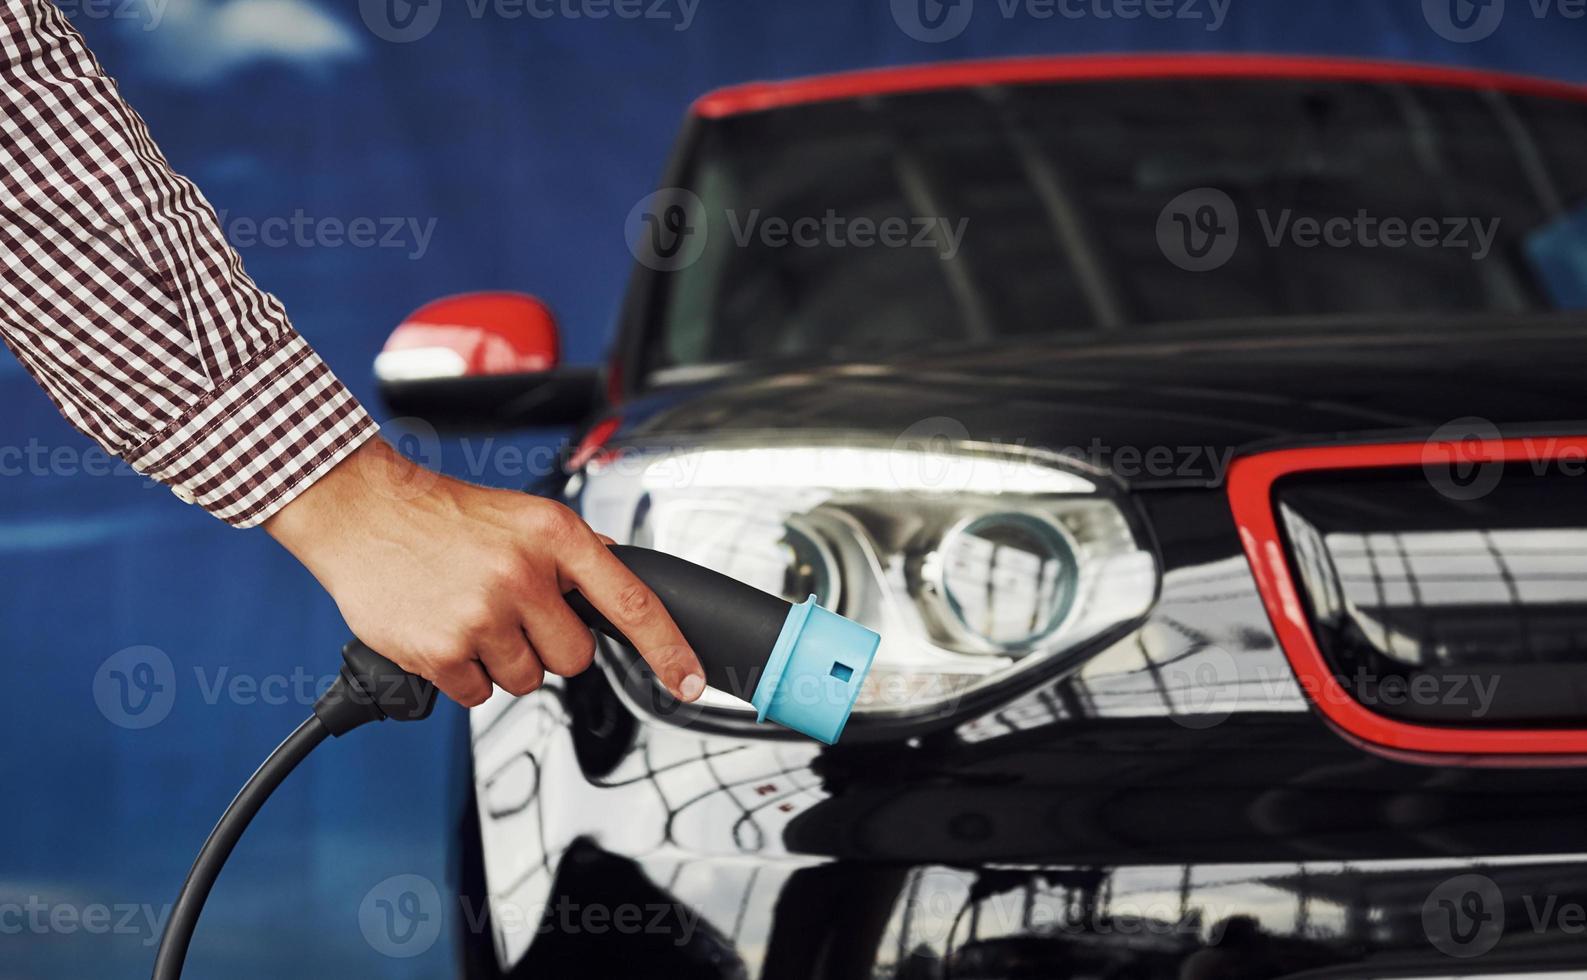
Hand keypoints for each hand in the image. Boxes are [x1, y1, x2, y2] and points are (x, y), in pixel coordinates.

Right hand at [263, 438, 704, 706]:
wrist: (364, 512)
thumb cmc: (445, 515)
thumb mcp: (526, 514)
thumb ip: (575, 553)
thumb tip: (620, 586)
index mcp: (555, 536)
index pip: (632, 602)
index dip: (668, 648)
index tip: (690, 680)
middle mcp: (523, 574)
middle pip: (574, 657)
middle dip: (549, 645)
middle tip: (512, 613)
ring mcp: (482, 615)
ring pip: (527, 679)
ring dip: (505, 660)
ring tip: (472, 616)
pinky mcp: (442, 651)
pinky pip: (480, 694)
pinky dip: (466, 675)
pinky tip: (447, 632)